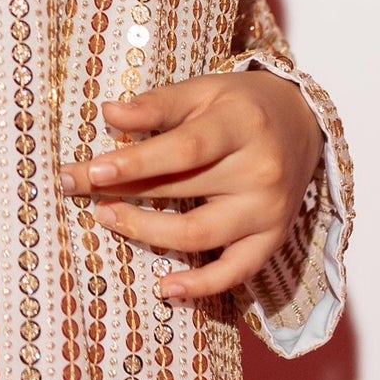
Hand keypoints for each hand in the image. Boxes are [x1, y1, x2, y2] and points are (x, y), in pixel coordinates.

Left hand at [58, 70, 322, 302]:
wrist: (302, 124)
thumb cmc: (241, 106)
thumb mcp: (204, 90)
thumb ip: (158, 104)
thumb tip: (109, 113)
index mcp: (242, 125)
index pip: (183, 150)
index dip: (135, 163)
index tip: (92, 171)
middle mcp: (260, 171)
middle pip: (183, 190)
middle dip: (123, 192)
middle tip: (77, 188)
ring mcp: (267, 210)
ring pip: (200, 234)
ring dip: (147, 233)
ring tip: (108, 219)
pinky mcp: (272, 239)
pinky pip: (235, 272)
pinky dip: (201, 287)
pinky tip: (165, 289)